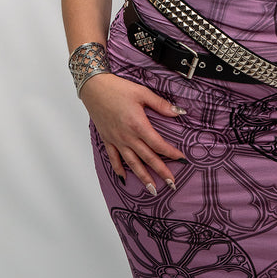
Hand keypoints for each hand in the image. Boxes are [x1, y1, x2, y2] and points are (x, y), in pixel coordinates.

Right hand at [80, 72, 186, 194]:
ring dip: (143, 177)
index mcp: (138, 125)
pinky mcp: (107, 139)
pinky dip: (119, 169)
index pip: (158, 144)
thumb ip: (161, 104)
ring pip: (132, 163)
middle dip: (161, 171)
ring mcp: (116, 140)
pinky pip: (113, 158)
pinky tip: (124, 178)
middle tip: (172, 184)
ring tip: (152, 189)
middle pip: (147, 158)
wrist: (95, 88)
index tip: (181, 159)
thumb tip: (179, 112)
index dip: (171, 153)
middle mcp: (127, 136)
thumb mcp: (142, 93)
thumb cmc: (118, 89)